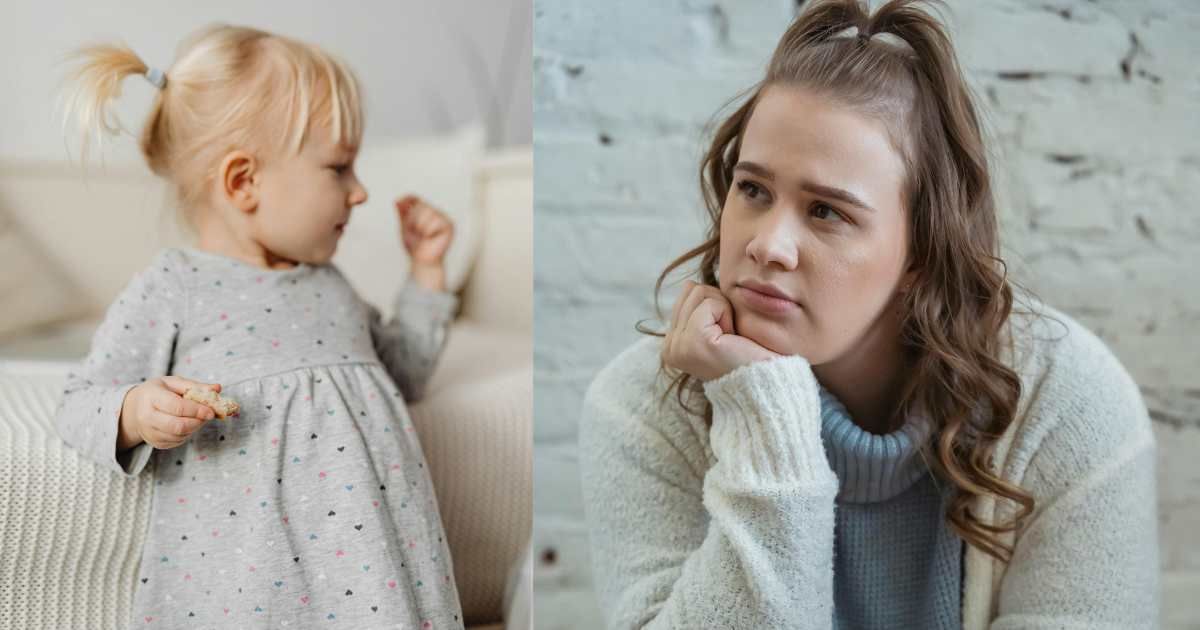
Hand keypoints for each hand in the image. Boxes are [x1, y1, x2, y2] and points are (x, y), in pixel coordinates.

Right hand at [119, 376, 221, 450]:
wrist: (135, 407)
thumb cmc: (159, 392)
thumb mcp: (174, 383)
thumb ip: (196, 386)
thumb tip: (217, 388)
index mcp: (151, 397)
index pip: (177, 407)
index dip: (197, 410)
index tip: (211, 411)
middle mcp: (146, 416)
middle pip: (178, 426)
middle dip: (198, 421)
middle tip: (208, 415)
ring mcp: (149, 432)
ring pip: (179, 435)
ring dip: (195, 427)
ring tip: (198, 417)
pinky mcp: (154, 442)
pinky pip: (177, 442)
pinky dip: (188, 434)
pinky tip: (188, 424)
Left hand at [396, 195, 453, 266]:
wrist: (422, 261)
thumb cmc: (415, 246)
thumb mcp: (404, 228)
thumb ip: (402, 214)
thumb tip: (397, 200)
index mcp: (425, 210)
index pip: (413, 199)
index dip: (407, 210)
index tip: (407, 224)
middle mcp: (435, 211)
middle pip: (419, 205)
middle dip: (412, 221)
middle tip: (417, 233)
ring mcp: (443, 217)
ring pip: (427, 212)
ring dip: (421, 227)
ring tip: (424, 237)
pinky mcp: (449, 225)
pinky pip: (435, 222)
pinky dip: (429, 232)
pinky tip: (431, 239)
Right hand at [662, 280, 780, 381]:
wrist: (765, 381)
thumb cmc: (747, 354)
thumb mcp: (715, 328)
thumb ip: (698, 307)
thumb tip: (690, 284)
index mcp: (671, 345)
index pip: (686, 294)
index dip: (714, 306)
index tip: (724, 335)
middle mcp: (669, 348)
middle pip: (691, 290)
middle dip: (717, 306)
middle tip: (728, 336)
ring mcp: (678, 346)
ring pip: (699, 292)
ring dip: (723, 310)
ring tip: (729, 338)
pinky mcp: (694, 340)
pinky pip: (711, 303)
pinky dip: (727, 315)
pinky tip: (731, 338)